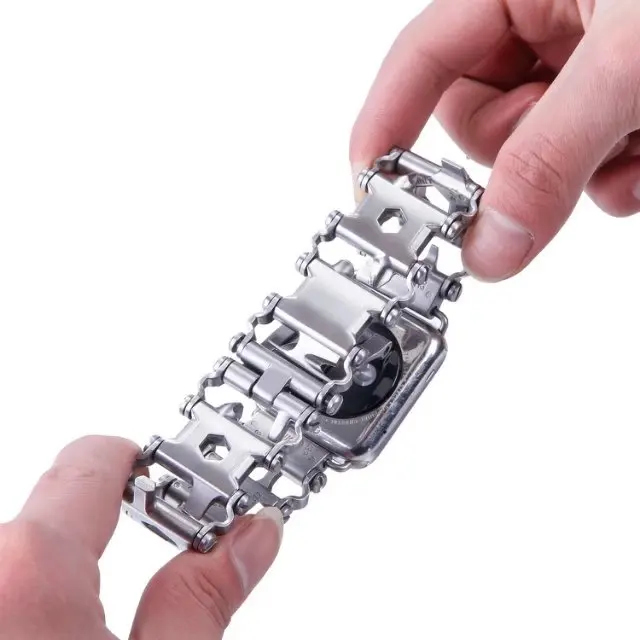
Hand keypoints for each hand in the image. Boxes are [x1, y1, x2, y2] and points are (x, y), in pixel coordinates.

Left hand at [0, 436, 282, 638]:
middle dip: (117, 522)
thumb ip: (203, 598)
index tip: (176, 474)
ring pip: (25, 553)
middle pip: (58, 510)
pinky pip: (7, 580)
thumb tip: (252, 536)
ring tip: (123, 610)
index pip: (92, 460)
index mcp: (29, 571)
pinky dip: (41, 593)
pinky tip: (70, 630)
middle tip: (177, 552)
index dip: (145, 460)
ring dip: (76, 567)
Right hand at [351, 0, 639, 280]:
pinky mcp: (616, 105)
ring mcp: (581, 68)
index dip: (385, 126)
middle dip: (516, 156)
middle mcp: (542, 26)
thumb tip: (490, 247)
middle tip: (557, 161)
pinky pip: (582, 167)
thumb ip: (549, 155)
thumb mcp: (626, 63)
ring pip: (531, 155)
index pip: (419, 59)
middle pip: (477, 123)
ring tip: (633, 140)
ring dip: (575, 172)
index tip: (370, 194)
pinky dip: (613, 179)